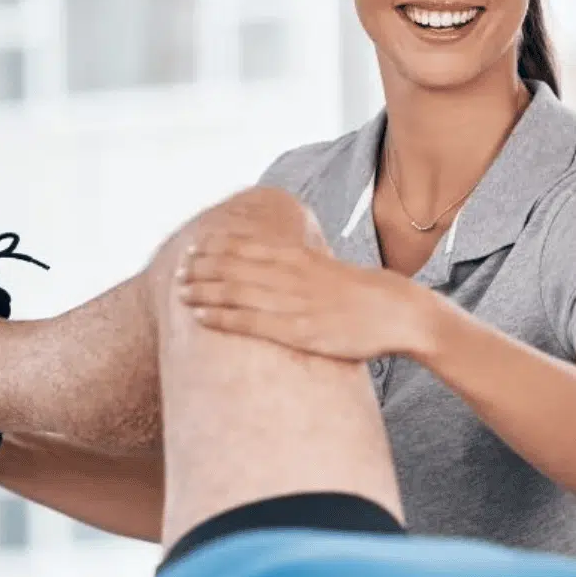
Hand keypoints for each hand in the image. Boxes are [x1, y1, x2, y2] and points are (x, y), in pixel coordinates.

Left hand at [175, 233, 436, 360]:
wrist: (397, 311)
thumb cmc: (362, 293)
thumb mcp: (328, 266)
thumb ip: (300, 262)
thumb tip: (276, 262)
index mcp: (299, 256)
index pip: (245, 245)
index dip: (214, 247)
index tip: (194, 248)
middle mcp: (291, 275)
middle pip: (233, 266)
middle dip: (201, 268)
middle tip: (178, 271)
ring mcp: (293, 303)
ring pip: (234, 292)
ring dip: (202, 290)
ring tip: (180, 292)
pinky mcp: (298, 331)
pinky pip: (250, 322)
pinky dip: (220, 318)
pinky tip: (199, 316)